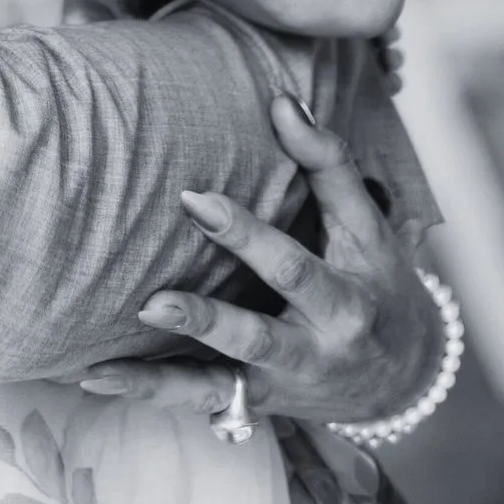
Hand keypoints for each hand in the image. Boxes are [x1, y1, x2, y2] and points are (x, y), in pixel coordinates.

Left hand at [77, 92, 445, 432]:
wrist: (408, 378)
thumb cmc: (379, 282)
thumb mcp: (367, 225)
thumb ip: (327, 161)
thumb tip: (282, 100)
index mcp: (343, 302)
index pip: (290, 267)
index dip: (244, 235)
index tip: (193, 199)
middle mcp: (312, 353)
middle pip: (254, 338)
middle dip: (204, 320)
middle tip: (150, 302)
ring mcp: (280, 386)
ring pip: (219, 388)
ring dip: (160, 380)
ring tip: (102, 366)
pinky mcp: (256, 404)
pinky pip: (201, 403)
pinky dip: (151, 394)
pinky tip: (96, 378)